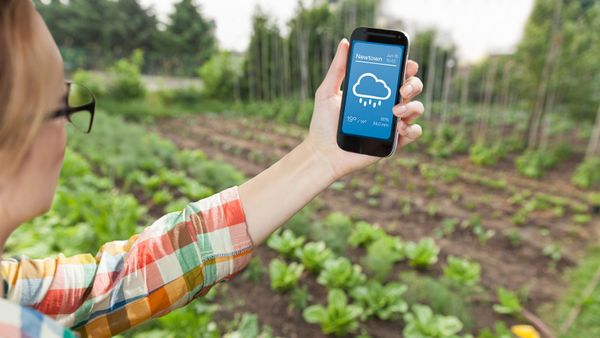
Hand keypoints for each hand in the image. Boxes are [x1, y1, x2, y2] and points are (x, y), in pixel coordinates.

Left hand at [305, 38, 424, 179]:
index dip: (407, 66)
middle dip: (413, 84)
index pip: (397, 75)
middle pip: (412, 88)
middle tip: (401, 88)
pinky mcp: (393, 142)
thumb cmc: (323, 124)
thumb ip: (337, 68)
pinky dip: (413, 128)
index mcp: (374, 92)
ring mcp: (392, 124)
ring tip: (396, 110)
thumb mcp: (327, 92)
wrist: (323, 153)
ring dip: (413, 106)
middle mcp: (386, 105)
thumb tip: (345, 42)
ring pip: (416, 108)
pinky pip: (414, 133)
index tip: (408, 63)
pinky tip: (401, 127)